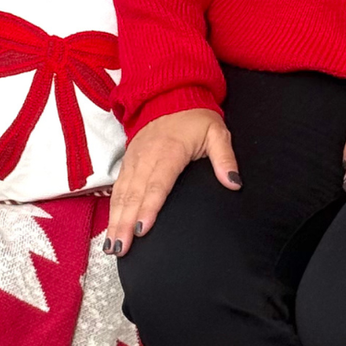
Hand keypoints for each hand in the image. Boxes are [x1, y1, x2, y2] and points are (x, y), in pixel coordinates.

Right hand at [105, 108, 239, 255]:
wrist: (170, 96)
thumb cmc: (196, 119)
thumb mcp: (218, 133)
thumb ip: (225, 158)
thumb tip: (234, 183)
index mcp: (169, 151)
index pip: (157, 184)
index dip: (148, 208)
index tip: (141, 230)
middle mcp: (147, 157)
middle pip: (134, 195)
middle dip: (124, 223)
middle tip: (120, 249)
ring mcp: (134, 159)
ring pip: (122, 194)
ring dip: (115, 220)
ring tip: (112, 246)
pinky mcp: (127, 161)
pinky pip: (118, 188)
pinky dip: (112, 209)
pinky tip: (110, 228)